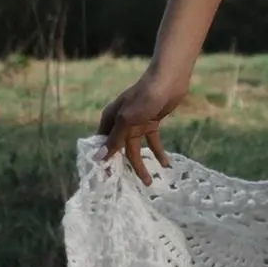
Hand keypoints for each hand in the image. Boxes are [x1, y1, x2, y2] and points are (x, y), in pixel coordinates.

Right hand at [96, 68, 186, 185]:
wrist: (169, 79)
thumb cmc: (145, 95)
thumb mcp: (127, 119)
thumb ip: (115, 139)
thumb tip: (98, 158)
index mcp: (110, 119)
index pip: (102, 144)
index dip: (102, 161)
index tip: (103, 181)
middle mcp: (121, 122)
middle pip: (120, 150)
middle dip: (124, 168)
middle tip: (127, 188)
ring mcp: (137, 122)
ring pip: (136, 149)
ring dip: (142, 164)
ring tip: (149, 183)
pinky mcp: (152, 121)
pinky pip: (153, 141)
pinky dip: (158, 153)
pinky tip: (165, 164)